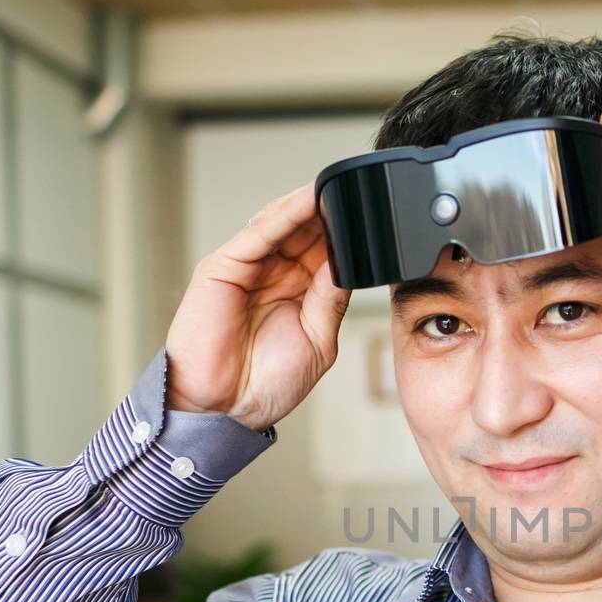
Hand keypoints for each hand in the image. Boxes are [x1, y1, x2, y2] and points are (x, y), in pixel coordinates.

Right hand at [163, 183, 349, 431]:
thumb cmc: (265, 384)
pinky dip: (284, 215)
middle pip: (307, 231)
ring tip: (342, 191)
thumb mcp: (317, 341)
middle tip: (365, 196)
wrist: (224, 410)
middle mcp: (273, 274)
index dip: (349, 235)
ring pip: (284, 224)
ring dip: (313, 207)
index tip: (377, 219)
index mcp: (298, 292)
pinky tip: (309, 202)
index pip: (326, 252)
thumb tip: (349, 264)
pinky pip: (258, 234)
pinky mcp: (224, 266)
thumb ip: (331, 300)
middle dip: (334, 214)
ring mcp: (248, 267)